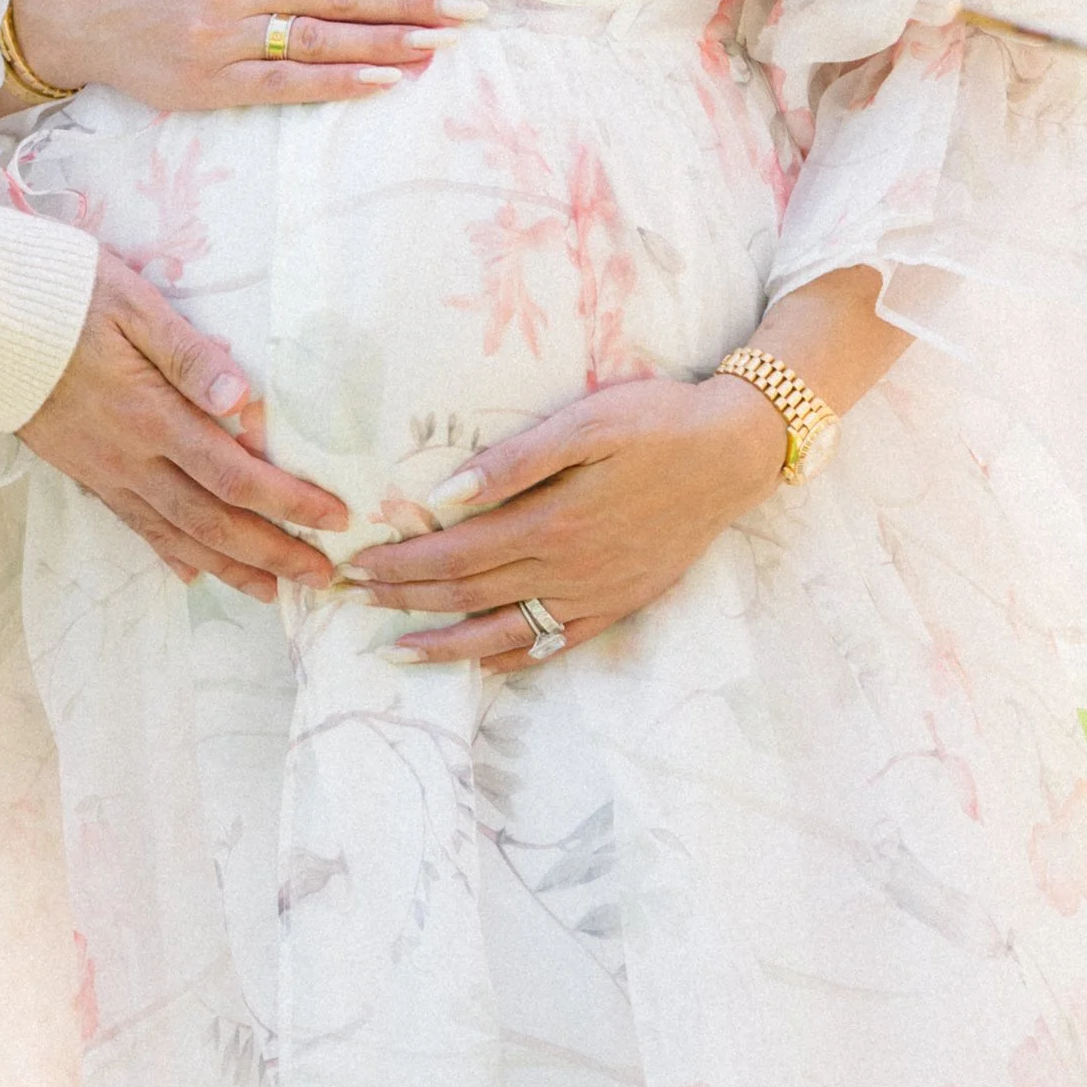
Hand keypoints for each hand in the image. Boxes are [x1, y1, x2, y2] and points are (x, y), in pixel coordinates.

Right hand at [10, 0, 489, 115]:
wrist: (75, 8)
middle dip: (413, 1)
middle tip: (471, 10)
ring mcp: (220, 38)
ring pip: (320, 40)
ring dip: (389, 43)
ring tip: (443, 45)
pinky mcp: (208, 84)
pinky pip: (283, 85)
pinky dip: (337, 84)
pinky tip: (384, 81)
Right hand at [19, 249, 348, 600]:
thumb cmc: (59, 295)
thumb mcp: (129, 302)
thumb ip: (187, 353)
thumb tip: (243, 397)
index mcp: (149, 417)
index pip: (233, 474)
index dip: (288, 502)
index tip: (335, 517)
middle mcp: (130, 459)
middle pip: (212, 522)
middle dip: (272, 553)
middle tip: (322, 576)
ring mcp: (104, 473)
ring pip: (176, 536)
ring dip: (228, 569)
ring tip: (273, 593)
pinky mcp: (83, 472)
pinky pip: (133, 525)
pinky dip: (168, 553)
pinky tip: (189, 572)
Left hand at [344, 371, 788, 662]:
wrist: (733, 454)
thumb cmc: (654, 423)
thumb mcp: (583, 424)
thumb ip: (512, 462)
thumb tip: (443, 497)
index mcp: (552, 522)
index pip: (454, 554)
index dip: (401, 564)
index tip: (355, 565)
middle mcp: (568, 570)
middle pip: (469, 594)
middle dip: (405, 600)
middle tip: (352, 601)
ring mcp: (596, 594)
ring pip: (505, 632)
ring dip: (445, 644)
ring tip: (396, 653)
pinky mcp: (620, 604)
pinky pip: (557, 644)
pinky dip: (514, 657)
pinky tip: (484, 663)